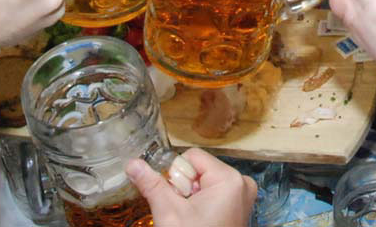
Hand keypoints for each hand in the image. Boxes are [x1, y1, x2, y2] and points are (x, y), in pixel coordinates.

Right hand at [126, 148, 254, 226]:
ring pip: (204, 180)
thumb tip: (133, 164)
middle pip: (199, 168)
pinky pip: (215, 191)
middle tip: (182, 211)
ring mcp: (242, 194)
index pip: (192, 157)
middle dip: (184, 187)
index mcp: (229, 178)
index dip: (176, 175)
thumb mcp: (169, 213)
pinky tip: (199, 219)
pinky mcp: (239, 204)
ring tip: (191, 217)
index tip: (175, 198)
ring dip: (191, 195)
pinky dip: (202, 201)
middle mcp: (240, 182)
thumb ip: (152, 185)